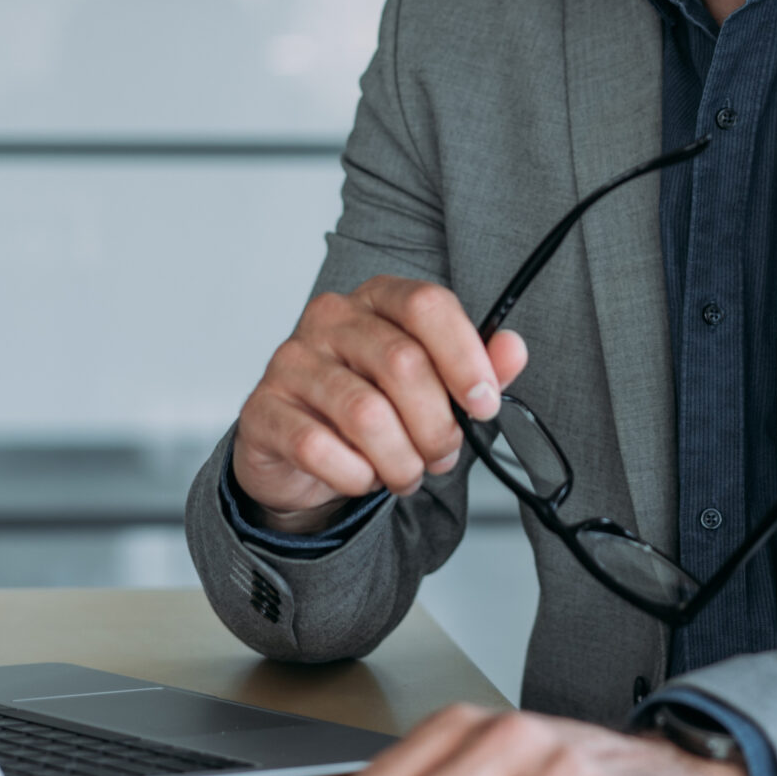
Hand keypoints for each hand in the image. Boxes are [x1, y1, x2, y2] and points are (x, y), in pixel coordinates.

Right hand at [232, 276, 529, 526]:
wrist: (300, 452)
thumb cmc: (373, 407)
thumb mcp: (434, 387)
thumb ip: (477, 367)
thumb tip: (513, 349)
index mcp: (377, 299)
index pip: (428, 305)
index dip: (465, 356)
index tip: (484, 404)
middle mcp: (331, 319)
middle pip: (403, 364)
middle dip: (437, 426)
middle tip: (442, 455)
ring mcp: (290, 361)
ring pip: (366, 414)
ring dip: (400, 460)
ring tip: (405, 473)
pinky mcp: (262, 409)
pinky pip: (318, 448)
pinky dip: (355, 475)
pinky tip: (362, 476)